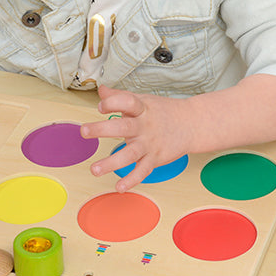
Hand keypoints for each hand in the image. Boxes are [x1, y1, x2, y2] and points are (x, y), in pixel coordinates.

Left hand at [80, 86, 194, 191]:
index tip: (100, 106)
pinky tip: (118, 186)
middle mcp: (144, 126)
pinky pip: (142, 171)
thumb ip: (119, 96)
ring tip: (94, 170)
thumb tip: (101, 89)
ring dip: (111, 162)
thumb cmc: (162, 111)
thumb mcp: (142, 100)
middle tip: (84, 131)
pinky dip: (131, 180)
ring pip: (130, 154)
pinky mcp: (155, 158)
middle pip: (123, 127)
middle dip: (102, 129)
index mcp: (141, 109)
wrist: (191, 124)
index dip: (113, 102)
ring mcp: (150, 144)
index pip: (127, 102)